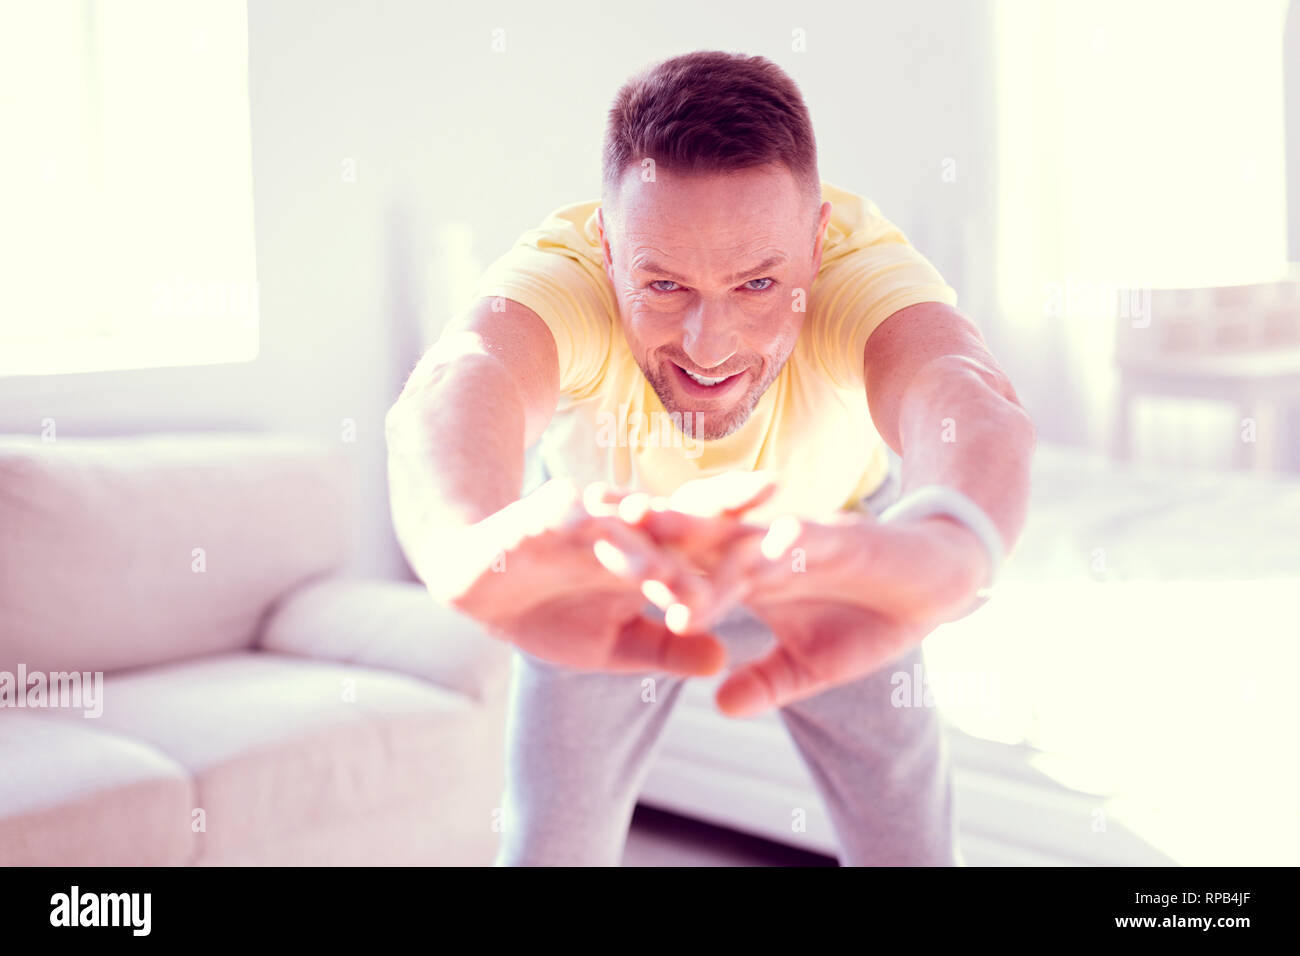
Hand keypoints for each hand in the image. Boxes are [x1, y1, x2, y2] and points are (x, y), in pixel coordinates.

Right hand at [429, 474, 772, 676]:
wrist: (469, 580)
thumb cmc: (542, 609)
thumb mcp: (609, 644)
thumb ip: (662, 649)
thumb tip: (721, 660)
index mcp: (644, 561)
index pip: (704, 550)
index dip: (744, 546)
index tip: (797, 546)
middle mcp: (621, 534)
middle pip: (678, 516)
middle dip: (721, 502)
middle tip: (771, 487)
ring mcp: (580, 522)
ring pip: (626, 522)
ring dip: (656, 527)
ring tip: (690, 531)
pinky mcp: (536, 518)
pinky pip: (560, 516)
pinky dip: (578, 519)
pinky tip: (597, 517)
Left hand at [623, 504, 989, 716]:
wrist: (937, 584)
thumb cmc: (872, 619)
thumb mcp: (815, 665)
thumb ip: (769, 681)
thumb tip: (723, 705)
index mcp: (752, 578)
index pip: (689, 578)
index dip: (645, 582)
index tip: (592, 587)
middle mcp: (765, 551)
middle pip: (698, 546)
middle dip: (652, 542)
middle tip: (597, 536)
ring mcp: (798, 540)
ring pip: (738, 535)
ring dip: (699, 530)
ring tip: (655, 526)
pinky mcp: (840, 536)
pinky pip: (802, 537)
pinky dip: (780, 543)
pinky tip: (755, 547)